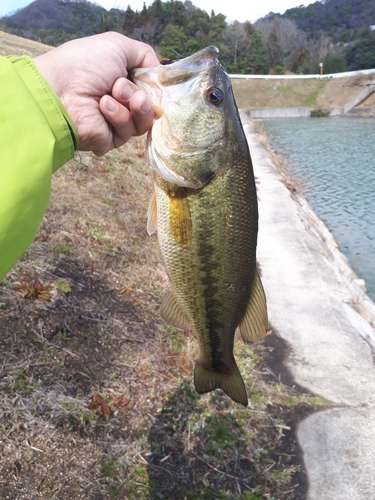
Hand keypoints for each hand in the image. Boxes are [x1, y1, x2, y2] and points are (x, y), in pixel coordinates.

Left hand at [34, 32, 158, 155]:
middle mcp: (122, 102)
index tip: (152, 81)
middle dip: (141, 95)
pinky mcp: (112, 139)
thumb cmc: (85, 65)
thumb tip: (159, 75)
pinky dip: (119, 116)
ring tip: (111, 95)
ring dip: (131, 105)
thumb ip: (146, 56)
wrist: (61, 91)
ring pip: (145, 120)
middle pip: (152, 106)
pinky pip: (129, 131)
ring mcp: (118, 122)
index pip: (152, 88)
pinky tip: (103, 107)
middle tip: (119, 87)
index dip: (155, 86)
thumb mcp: (119, 46)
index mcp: (123, 79)